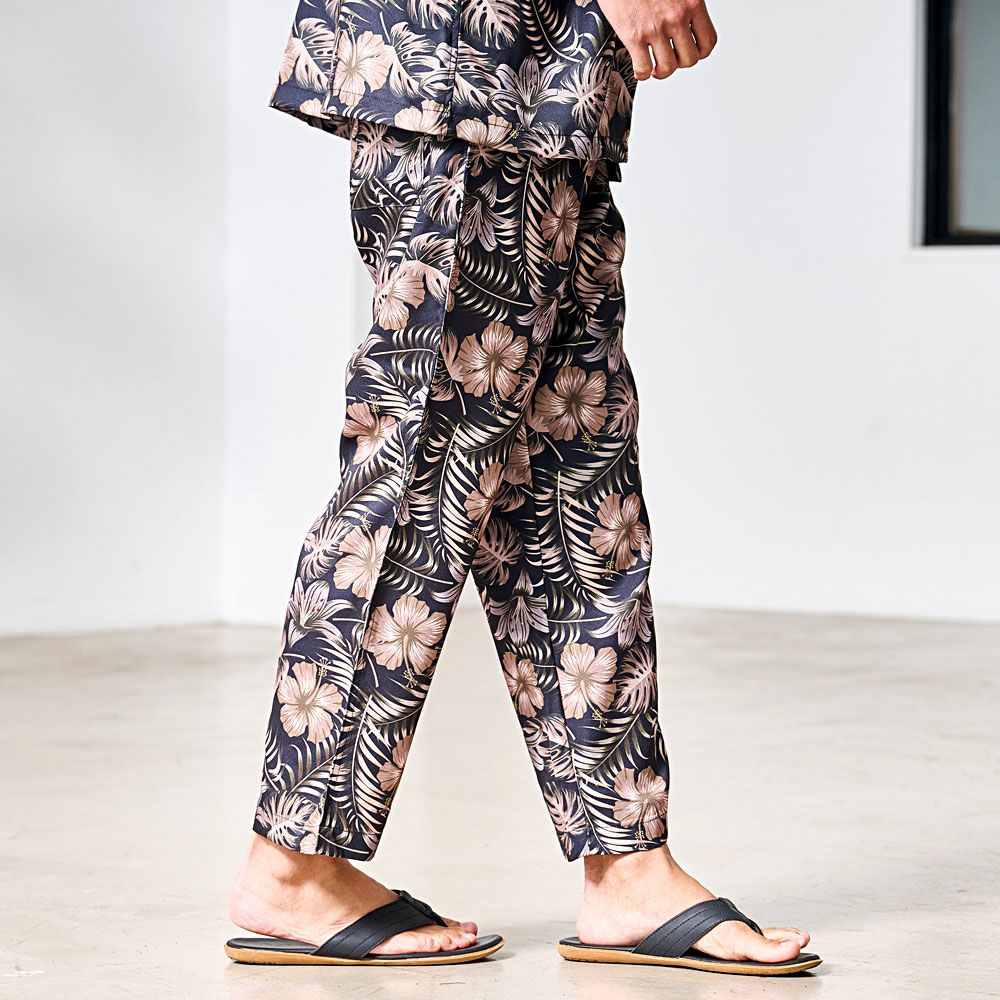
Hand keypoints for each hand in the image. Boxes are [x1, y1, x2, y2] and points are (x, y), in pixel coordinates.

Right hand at [597, 0, 717, 80]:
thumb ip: (684, 4)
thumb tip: (687, 22)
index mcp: (692, 2)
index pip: (708, 41)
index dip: (698, 53)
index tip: (687, 51)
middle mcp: (677, 16)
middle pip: (689, 59)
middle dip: (679, 63)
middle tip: (669, 59)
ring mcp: (655, 28)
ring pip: (668, 68)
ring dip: (661, 72)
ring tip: (654, 67)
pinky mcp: (634, 36)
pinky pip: (643, 68)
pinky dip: (642, 73)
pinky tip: (640, 68)